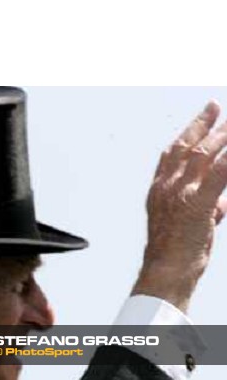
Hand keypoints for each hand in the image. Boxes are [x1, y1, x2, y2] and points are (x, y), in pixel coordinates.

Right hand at [132, 101, 226, 311]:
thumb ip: (206, 208)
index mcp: (159, 192)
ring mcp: (179, 195)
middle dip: (204, 124)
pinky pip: (218, 174)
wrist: (166, 272)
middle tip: (217, 107)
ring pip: (203, 155)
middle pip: (187, 147)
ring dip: (221, 136)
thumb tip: (221, 204)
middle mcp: (165, 188)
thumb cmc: (175, 253)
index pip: (173, 153)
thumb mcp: (187, 225)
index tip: (204, 117)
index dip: (189, 131)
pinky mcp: (196, 205)